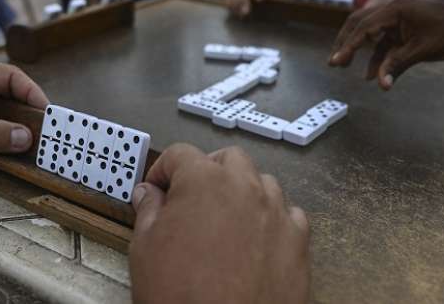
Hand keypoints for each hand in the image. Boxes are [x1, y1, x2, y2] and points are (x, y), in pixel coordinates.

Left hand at [0, 61, 48, 177]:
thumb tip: (25, 137)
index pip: (9, 76)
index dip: (31, 92)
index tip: (46, 112)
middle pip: (9, 95)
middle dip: (28, 111)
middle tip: (47, 129)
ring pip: (3, 114)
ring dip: (17, 128)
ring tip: (36, 142)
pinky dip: (5, 139)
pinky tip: (16, 150)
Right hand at [129, 143, 309, 303]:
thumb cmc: (180, 294)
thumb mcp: (144, 249)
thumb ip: (148, 210)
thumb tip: (148, 193)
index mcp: (204, 181)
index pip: (181, 155)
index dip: (163, 170)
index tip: (156, 189)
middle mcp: (245, 187)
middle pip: (229, 159)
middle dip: (208, 170)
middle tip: (191, 198)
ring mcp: (277, 212)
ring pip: (262, 183)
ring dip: (243, 192)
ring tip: (226, 221)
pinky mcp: (298, 241)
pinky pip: (288, 214)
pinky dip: (272, 219)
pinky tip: (257, 241)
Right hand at [328, 0, 443, 89]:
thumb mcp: (423, 50)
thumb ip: (397, 65)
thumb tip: (380, 84)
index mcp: (396, 6)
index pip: (363, 27)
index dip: (347, 47)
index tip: (334, 62)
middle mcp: (393, 2)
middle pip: (359, 22)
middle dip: (346, 43)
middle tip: (334, 62)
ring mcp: (399, 8)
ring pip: (370, 27)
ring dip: (360, 46)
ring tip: (346, 65)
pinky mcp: (405, 17)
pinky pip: (385, 33)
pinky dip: (378, 49)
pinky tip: (375, 70)